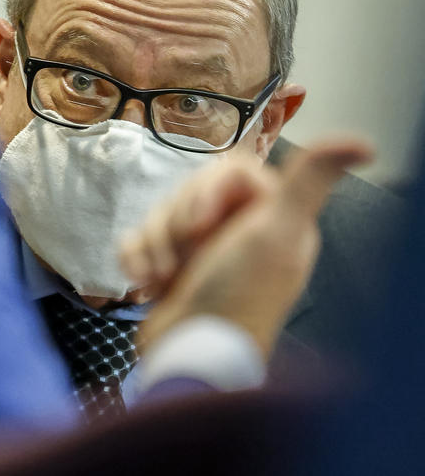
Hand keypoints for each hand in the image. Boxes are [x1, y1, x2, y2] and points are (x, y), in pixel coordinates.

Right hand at [120, 138, 372, 358]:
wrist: (190, 356)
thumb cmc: (237, 297)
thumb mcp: (277, 233)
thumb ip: (312, 181)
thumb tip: (364, 143)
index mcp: (271, 219)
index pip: (227, 171)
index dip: (205, 191)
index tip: (202, 224)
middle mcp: (237, 232)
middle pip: (188, 191)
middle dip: (175, 223)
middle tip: (188, 254)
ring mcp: (200, 251)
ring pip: (159, 213)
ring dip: (154, 245)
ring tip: (166, 278)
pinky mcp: (166, 267)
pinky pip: (137, 238)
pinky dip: (135, 258)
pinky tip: (145, 283)